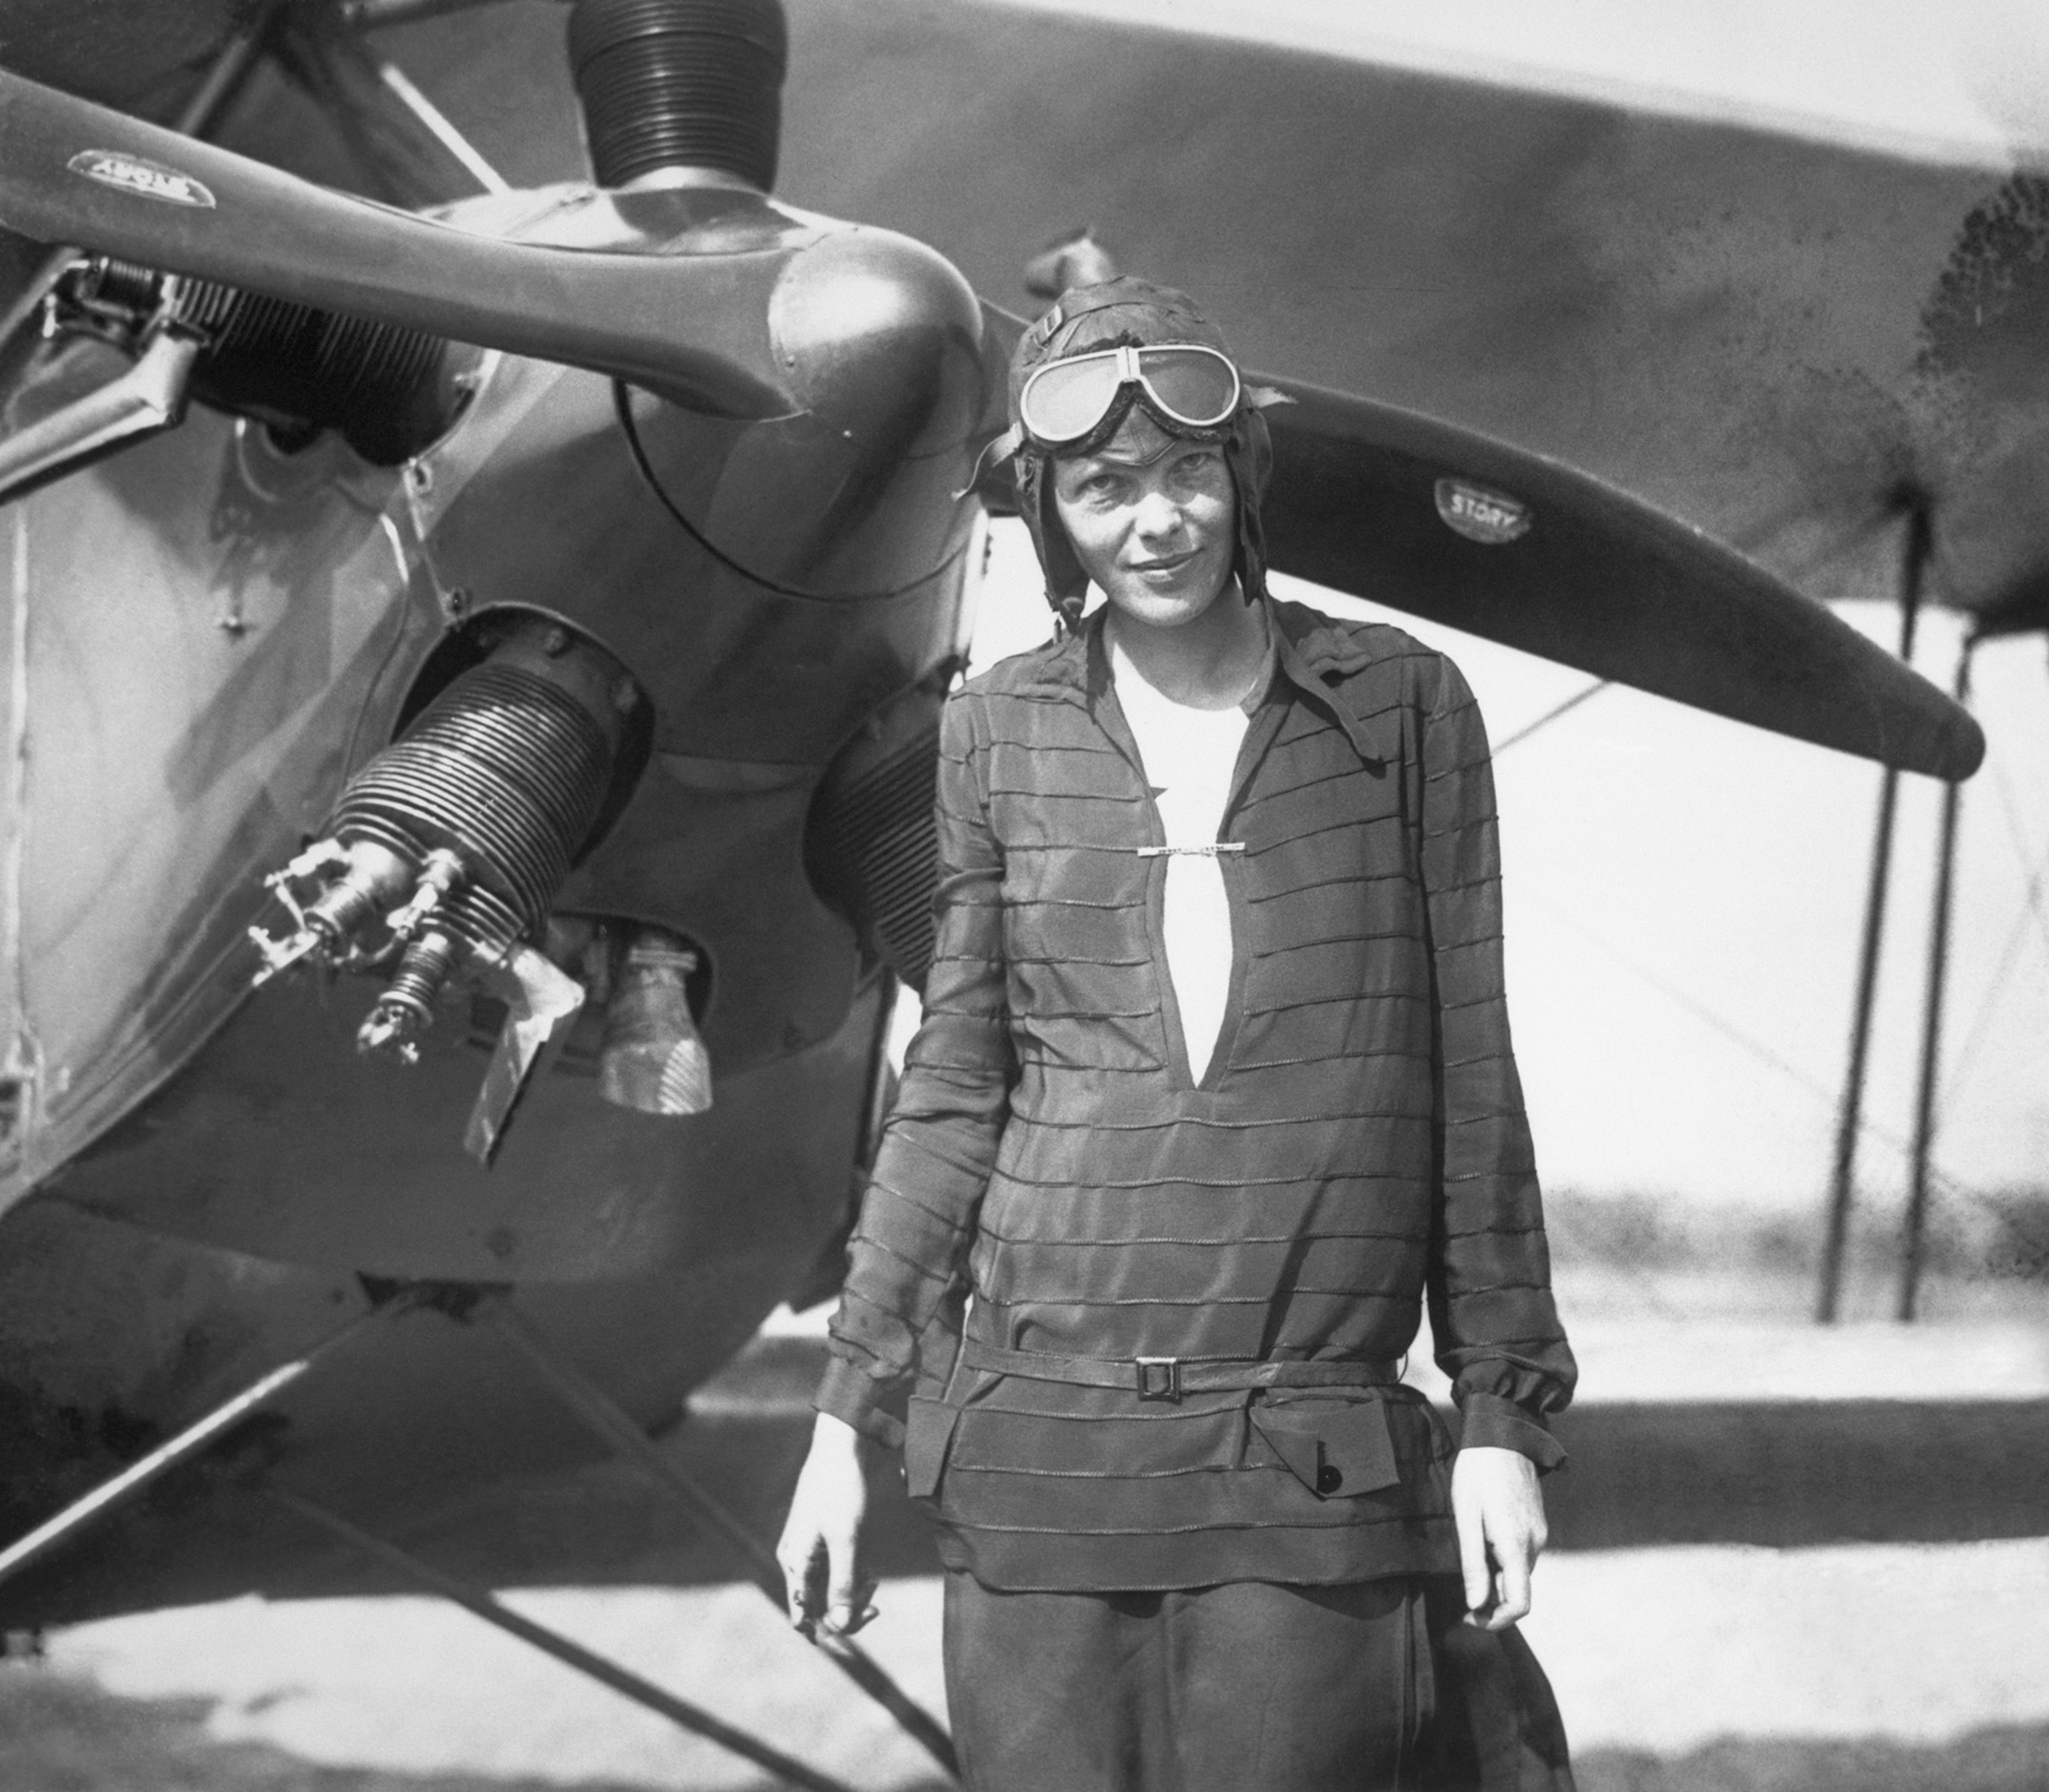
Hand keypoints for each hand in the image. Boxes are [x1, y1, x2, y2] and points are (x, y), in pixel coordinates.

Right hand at [776, 1412, 889, 1639]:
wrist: (841, 1445)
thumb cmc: (841, 1489)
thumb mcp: (847, 1538)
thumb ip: (843, 1583)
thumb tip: (841, 1625)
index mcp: (795, 1562)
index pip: (803, 1617)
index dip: (828, 1634)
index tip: (856, 1638)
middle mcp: (796, 1559)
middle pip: (816, 1606)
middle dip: (847, 1611)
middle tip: (876, 1603)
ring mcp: (809, 1550)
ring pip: (828, 1590)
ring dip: (853, 1594)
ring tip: (874, 1583)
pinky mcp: (823, 1540)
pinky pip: (835, 1572)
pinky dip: (853, 1577)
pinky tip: (871, 1574)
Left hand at [1451, 1445, 1547, 1630]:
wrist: (1503, 1433)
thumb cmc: (1478, 1473)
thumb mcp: (1466, 1516)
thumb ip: (1473, 1563)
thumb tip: (1476, 1604)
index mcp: (1517, 1545)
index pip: (1520, 1604)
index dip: (1496, 1620)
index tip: (1470, 1617)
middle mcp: (1536, 1543)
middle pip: (1518, 1591)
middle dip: (1492, 1600)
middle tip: (1461, 1592)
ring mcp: (1539, 1532)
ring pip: (1519, 1572)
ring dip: (1497, 1578)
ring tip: (1469, 1556)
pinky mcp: (1536, 1522)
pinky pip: (1521, 1554)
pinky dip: (1504, 1560)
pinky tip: (1483, 1540)